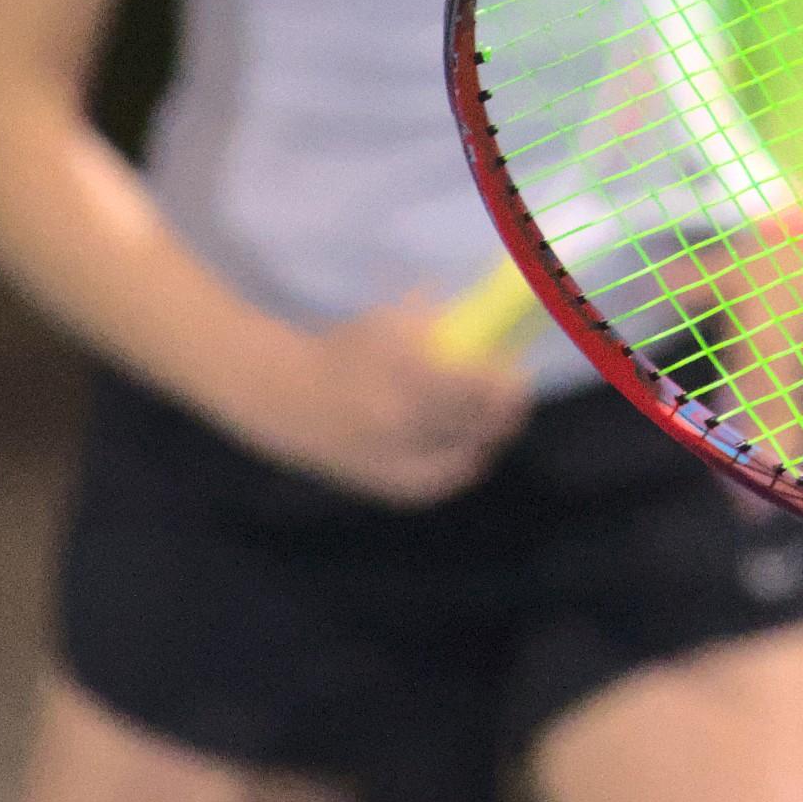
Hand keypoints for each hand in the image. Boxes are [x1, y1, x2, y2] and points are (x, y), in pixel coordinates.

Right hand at [246, 303, 530, 505]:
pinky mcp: (386, 484)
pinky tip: (469, 450)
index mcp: (406, 374)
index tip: (516, 371)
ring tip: (493, 422)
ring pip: (467, 457)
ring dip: (487, 438)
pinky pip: (440, 483)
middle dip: (505, 411)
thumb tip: (491, 317)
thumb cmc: (346, 351)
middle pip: (480, 425)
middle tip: (512, 395)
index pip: (480, 388)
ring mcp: (395, 457)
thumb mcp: (392, 320)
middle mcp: (404, 420)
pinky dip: (461, 467)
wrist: (286, 397)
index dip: (508, 384)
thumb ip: (441, 319)